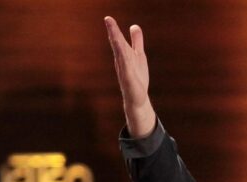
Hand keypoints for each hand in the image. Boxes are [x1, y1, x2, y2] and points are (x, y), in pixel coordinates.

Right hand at [105, 16, 155, 137]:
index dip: (114, 29)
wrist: (137, 98)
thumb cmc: (136, 77)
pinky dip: (125, 63)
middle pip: (117, 45)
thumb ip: (136, 41)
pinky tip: (124, 56)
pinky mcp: (129, 81)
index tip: (108, 18)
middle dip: (113, 33)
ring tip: (115, 34)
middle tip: (108, 20)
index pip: (117, 40)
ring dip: (118, 45)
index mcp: (123, 54)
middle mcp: (121, 61)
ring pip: (120, 56)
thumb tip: (134, 25)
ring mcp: (124, 71)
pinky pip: (126, 71)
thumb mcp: (138, 55)